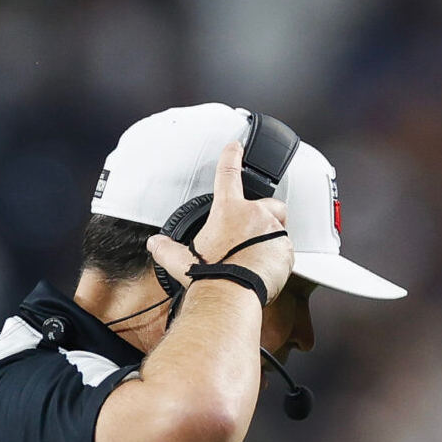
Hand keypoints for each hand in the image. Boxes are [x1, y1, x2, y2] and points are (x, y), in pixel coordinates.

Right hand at [148, 141, 294, 302]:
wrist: (232, 295)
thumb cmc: (209, 276)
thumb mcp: (181, 260)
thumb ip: (167, 249)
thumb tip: (155, 244)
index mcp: (228, 210)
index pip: (228, 174)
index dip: (232, 156)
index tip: (236, 146)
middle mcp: (255, 215)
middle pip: (268, 203)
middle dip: (264, 212)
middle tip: (252, 231)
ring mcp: (274, 232)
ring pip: (280, 227)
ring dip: (271, 238)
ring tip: (256, 256)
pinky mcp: (286, 251)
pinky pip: (286, 250)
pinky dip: (278, 256)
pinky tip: (264, 268)